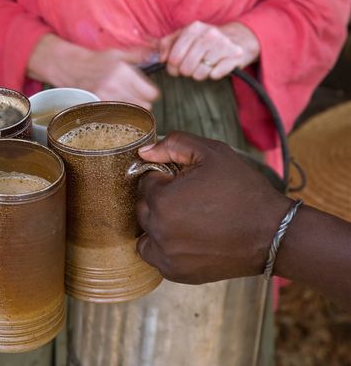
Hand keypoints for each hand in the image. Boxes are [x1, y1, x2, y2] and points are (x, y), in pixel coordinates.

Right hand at [28, 34, 158, 109]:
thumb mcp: (119, 54)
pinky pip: (118, 117)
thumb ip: (140, 54)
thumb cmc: (97, 61)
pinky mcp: (99, 106)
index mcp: (124, 72)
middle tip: (137, 97)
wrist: (73, 69)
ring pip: (132, 114)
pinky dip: (120, 114)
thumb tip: (157, 53)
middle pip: (145, 107)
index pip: (151, 94)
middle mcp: (116, 86)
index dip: (152, 93)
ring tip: (126, 102)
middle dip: (143, 102)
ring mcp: (106, 98)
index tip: (147, 92)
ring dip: (132, 110)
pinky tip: (117, 107)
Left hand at [135, 132, 289, 283]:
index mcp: (162, 199)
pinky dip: (166, 247)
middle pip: (144, 207)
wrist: (273, 233)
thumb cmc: (243, 191)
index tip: (186, 182)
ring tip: (188, 219)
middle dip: (161, 200)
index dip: (166, 178)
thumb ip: (174, 144)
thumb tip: (144, 152)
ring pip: (146, 233)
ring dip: (159, 224)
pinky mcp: (175, 272)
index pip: (146, 182)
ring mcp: (166, 254)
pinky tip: (189, 238)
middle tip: (191, 200)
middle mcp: (158, 229)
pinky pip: (156, 255)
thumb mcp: (212, 153)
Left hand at [159, 21, 259, 80]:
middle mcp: (209, 35)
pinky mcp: (235, 56)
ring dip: (200, 74)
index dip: (172, 67)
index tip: (175, 67)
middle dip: (185, 72)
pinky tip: (216, 67)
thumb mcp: (184, 36)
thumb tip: (161, 58)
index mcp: (194, 29)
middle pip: (186, 68)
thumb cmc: (204, 40)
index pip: (173, 57)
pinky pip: (216, 74)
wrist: (238, 37)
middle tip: (189, 68)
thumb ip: (166, 44)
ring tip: (204, 66)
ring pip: (200, 73)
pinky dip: (214, 74)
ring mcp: (223, 45)